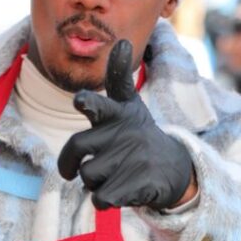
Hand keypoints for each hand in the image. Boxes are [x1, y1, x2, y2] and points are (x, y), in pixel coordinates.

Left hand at [58, 39, 194, 210]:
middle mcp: (125, 134)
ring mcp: (132, 161)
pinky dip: (103, 199)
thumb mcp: (129, 106)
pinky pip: (100, 198)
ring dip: (92, 181)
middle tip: (72, 169)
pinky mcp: (137, 185)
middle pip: (77, 148)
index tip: (79, 100)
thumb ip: (117, 78)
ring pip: (87, 176)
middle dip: (69, 163)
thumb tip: (121, 41)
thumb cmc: (137, 134)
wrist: (172, 168)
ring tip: (110, 174)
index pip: (100, 103)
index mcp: (118, 114)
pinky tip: (119, 190)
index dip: (88, 102)